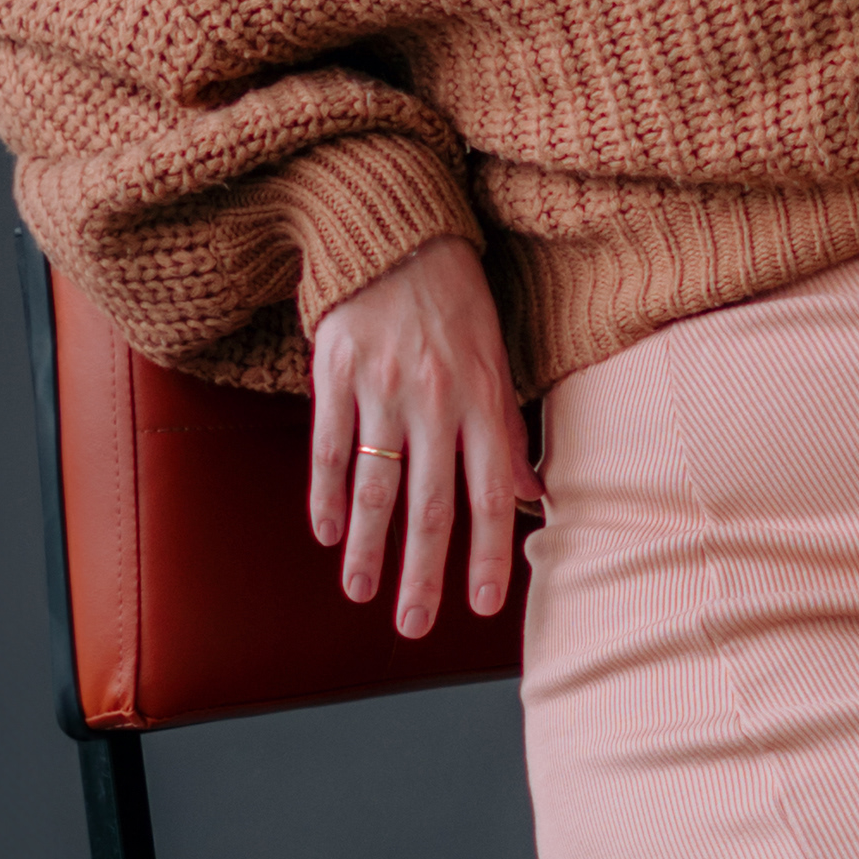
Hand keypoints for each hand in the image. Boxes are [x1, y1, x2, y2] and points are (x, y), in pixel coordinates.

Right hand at [307, 232, 536, 638]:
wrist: (395, 233)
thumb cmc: (455, 301)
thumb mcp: (497, 360)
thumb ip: (507, 432)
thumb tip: (531, 496)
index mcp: (483, 399)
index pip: (489, 494)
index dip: (487, 554)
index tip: (482, 605)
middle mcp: (435, 400)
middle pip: (429, 504)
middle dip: (421, 572)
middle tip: (413, 625)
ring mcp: (381, 388)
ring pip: (375, 485)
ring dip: (368, 547)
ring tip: (362, 593)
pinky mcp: (335, 373)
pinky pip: (329, 446)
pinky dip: (327, 494)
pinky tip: (327, 533)